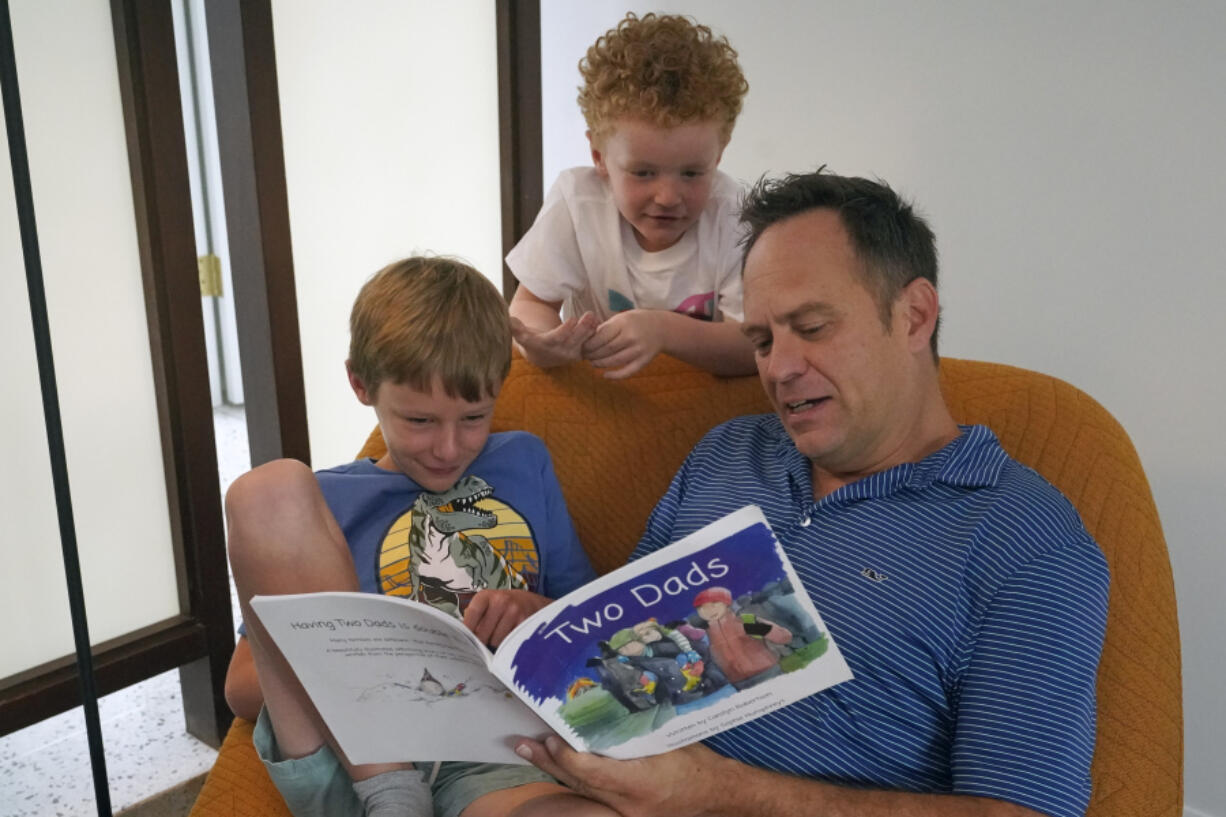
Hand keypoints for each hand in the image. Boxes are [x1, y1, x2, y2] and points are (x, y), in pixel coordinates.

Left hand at [463, 589, 552, 647]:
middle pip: (482, 633)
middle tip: (487, 638)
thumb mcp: (487, 604)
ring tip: (501, 634)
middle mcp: (500, 601)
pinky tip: (510, 636)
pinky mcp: (525, 622)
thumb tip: (461, 636)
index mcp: (486, 596)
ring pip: (496, 641)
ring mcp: (514, 611)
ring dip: (496, 643)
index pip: (472, 614)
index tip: (465, 640)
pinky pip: (509, 642)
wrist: (531, 603)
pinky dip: (508, 644)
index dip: (467, 630)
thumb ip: (473, 617)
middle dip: (483, 640)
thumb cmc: (503, 607)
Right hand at [511, 313, 598, 368]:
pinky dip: (596, 334)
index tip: (572, 319)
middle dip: (583, 328)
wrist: (541, 356)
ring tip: (595, 316)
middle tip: (590, 315)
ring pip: (584, 342)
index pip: (557, 338)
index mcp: (546, 346)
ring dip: (591, 330)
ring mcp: (572, 354)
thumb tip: (508, 319)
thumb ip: (516, 328)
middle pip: (574, 340)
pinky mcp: (581, 353)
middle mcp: (561, 352)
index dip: (565, 330)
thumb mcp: (522, 335)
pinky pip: (590, 344)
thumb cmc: (531, 340)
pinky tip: (600, 322)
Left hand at [514, 735, 730, 816]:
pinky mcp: (626, 812)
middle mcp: (627, 803)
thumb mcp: (668, 739)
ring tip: (531, 751)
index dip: (566, 756)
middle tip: (521, 744)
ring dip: (557, 769)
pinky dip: (576, 777)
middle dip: (548, 762)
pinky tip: (561, 764)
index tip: (549, 738)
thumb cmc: (698, 763)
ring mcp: (625, 812)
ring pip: (582, 791)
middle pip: (578, 784)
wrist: (718, 794)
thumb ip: (635, 728)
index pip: (590, 772)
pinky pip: (594, 794)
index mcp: (639, 784)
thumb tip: (606, 701)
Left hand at [581, 310, 664, 378]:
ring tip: (592, 363)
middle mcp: (632, 336)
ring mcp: (639, 349)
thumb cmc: (635, 322)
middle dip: (593, 354)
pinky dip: (616, 376)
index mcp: (624, 323)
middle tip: (585, 356)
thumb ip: (605, 328)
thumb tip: (585, 339)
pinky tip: (605, 375)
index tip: (583, 347)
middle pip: (607, 349)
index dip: (589, 344)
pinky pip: (628, 371)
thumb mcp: (621, 318)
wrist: (661, 328)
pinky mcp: (644, 360)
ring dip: (600, 364)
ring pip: (615, 361)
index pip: (601, 336)